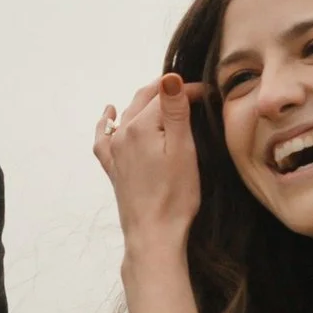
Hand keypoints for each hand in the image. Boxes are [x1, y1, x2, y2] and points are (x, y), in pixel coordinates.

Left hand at [94, 75, 200, 250]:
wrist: (153, 234)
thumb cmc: (175, 196)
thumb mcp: (182, 149)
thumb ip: (175, 111)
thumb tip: (170, 78)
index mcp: (141, 126)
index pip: (165, 96)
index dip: (188, 91)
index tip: (207, 93)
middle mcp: (122, 134)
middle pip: (143, 100)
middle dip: (165, 91)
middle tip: (189, 91)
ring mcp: (114, 151)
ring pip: (126, 114)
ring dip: (142, 101)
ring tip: (159, 95)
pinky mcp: (112, 167)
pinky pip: (104, 136)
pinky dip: (108, 122)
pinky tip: (110, 114)